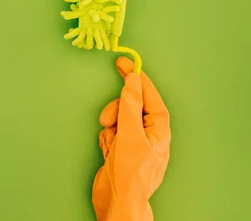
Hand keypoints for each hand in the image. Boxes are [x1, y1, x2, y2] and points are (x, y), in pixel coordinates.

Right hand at [92, 57, 170, 220]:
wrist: (118, 201)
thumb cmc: (131, 172)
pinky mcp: (119, 150)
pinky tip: (108, 151)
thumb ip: (130, 105)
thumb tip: (132, 81)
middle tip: (107, 120)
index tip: (124, 63)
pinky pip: (110, 133)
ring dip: (110, 127)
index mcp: (159, 129)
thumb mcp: (130, 134)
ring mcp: (133, 142)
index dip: (138, 79)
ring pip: (117, 119)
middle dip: (116, 111)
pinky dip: (106, 139)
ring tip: (109, 143)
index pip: (150, 96)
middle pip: (130, 107)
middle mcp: (148, 134)